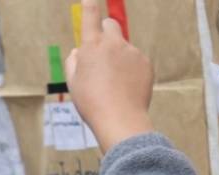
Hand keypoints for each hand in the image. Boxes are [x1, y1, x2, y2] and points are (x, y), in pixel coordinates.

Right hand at [64, 0, 153, 151]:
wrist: (120, 119)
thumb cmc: (92, 103)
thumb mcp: (73, 83)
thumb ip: (73, 62)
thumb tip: (79, 51)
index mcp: (91, 47)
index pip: (90, 17)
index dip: (89, 5)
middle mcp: (113, 44)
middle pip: (111, 25)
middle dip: (105, 32)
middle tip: (102, 52)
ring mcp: (132, 52)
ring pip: (123, 48)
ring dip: (119, 58)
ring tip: (114, 84)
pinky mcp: (145, 63)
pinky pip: (136, 61)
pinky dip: (131, 70)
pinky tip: (126, 88)